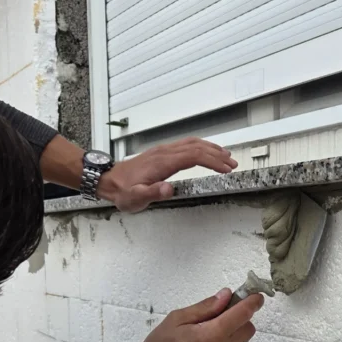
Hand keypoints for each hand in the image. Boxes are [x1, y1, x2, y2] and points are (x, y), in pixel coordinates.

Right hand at [86, 288, 262, 341]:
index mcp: (210, 337)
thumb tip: (226, 296)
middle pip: (247, 329)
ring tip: (201, 338)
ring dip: (228, 335)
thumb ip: (205, 307)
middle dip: (239, 319)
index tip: (257, 296)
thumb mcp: (176, 320)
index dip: (252, 303)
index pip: (242, 315)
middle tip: (220, 315)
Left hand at [98, 138, 237, 212]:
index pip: (193, 156)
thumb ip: (152, 193)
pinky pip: (186, 144)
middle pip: (196, 147)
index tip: (226, 168)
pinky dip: (201, 147)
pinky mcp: (162, 152)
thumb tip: (169, 189)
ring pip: (192, 143)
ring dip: (211, 148)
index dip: (212, 161)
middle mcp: (164, 153)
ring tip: (226, 156)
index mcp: (162, 163)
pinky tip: (206, 152)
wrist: (108, 180)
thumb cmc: (122, 191)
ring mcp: (163, 150)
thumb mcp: (135, 198)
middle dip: (217, 155)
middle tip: (233, 164)